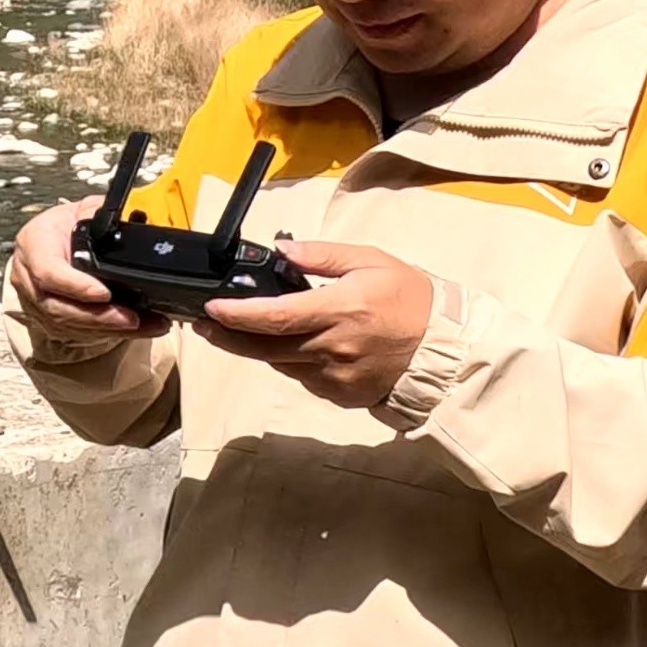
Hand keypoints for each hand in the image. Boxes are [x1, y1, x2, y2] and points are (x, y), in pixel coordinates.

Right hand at [11, 194, 152, 341]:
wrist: (55, 238)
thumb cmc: (69, 224)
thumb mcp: (85, 209)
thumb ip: (104, 215)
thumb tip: (137, 221)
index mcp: (34, 243)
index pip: (48, 271)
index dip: (76, 286)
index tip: (105, 293)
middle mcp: (28, 276)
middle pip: (59, 307)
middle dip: (99, 317)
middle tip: (132, 318)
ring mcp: (35, 302)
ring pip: (69, 325)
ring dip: (109, 329)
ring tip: (146, 325)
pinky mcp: (48, 319)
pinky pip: (77, 333)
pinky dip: (109, 333)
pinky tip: (138, 329)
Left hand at [198, 240, 435, 411]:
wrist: (443, 350)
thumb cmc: (411, 300)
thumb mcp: (372, 262)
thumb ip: (324, 256)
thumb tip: (283, 251)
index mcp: (339, 310)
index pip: (274, 316)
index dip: (236, 314)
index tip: (210, 308)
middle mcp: (332, 349)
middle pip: (264, 348)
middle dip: (227, 336)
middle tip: (203, 325)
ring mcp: (334, 377)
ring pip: (280, 364)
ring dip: (259, 348)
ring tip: (245, 330)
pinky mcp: (339, 395)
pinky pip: (303, 378)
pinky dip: (292, 361)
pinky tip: (296, 346)